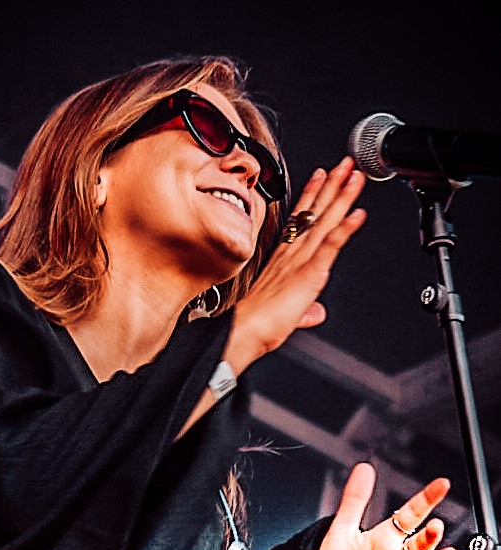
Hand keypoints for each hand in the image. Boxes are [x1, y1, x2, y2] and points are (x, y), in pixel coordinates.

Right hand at [229, 156, 366, 370]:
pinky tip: (357, 214)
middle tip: (345, 164)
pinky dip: (344, 229)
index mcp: (285, 260)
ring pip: (324, 222)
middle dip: (331, 187)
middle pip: (315, 213)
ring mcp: (300, 261)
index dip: (312, 196)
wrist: (245, 331)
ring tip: (353, 175)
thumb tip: (317, 313)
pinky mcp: (309, 273)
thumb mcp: (290, 315)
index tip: (321, 177)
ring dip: (340, 197)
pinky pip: (330, 246)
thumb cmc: (259, 323)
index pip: (300, 221)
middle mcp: (292, 254)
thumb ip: (306, 311)